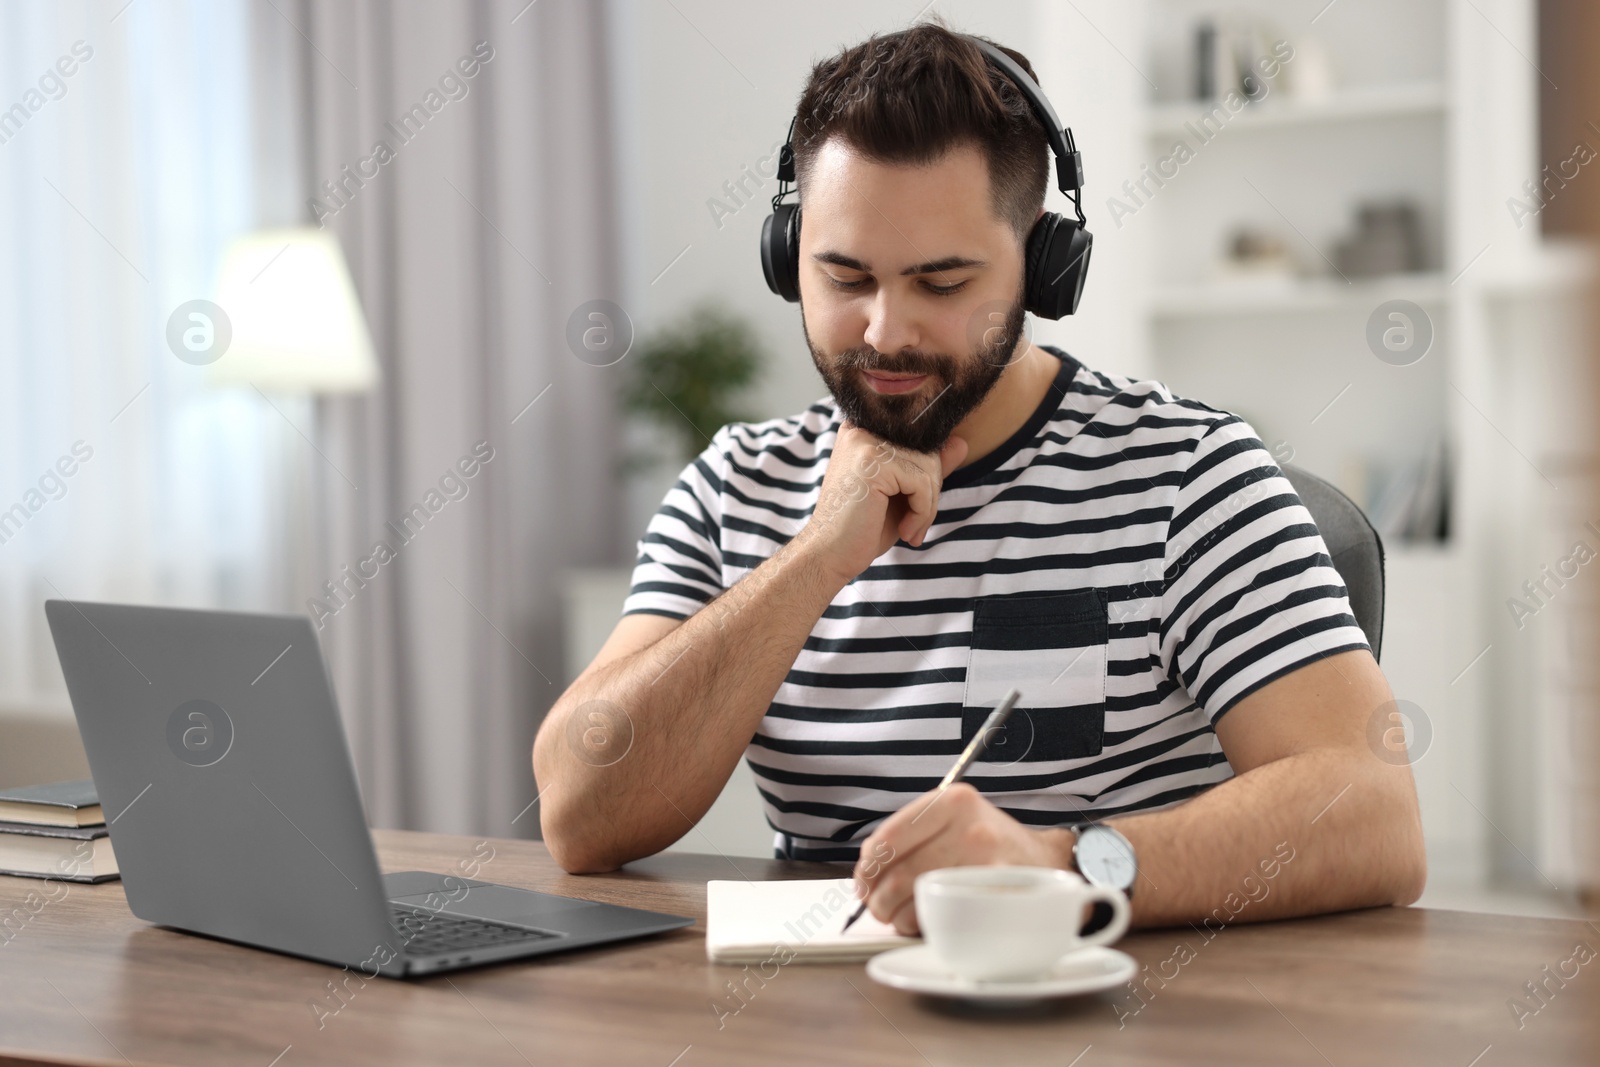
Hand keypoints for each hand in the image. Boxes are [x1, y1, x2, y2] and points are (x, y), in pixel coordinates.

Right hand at [798, 423, 967, 586]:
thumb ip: (928, 468)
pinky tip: (904, 531)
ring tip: (909, 530)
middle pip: (928, 451)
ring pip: (929, 467)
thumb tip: (961, 442)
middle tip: (915, 526)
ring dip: (928, 507)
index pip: (921, 440)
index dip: (928, 476)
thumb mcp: (903, 494)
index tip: (917, 509)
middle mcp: (862, 427)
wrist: (829, 555)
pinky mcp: (872, 462)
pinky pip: (922, 483)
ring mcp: (865, 441)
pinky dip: (922, 512)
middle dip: (930, 494)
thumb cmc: (862, 527)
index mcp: (866, 429)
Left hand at [851, 782, 1071, 934]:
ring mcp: (987, 861)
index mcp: (953, 801)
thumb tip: (867, 868)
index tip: (863, 881)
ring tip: (901, 916)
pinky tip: (928, 921)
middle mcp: (970, 826)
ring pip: (919, 897)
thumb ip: (911, 833)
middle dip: (878, 899)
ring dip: (899, 916)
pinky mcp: (998, 894)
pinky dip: (927, 924)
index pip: (890, 837)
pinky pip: (946, 915)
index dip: (868, 867)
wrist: (1048, 860)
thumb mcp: (954, 818)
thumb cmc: (991, 842)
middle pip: (900, 873)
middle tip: (877, 907)